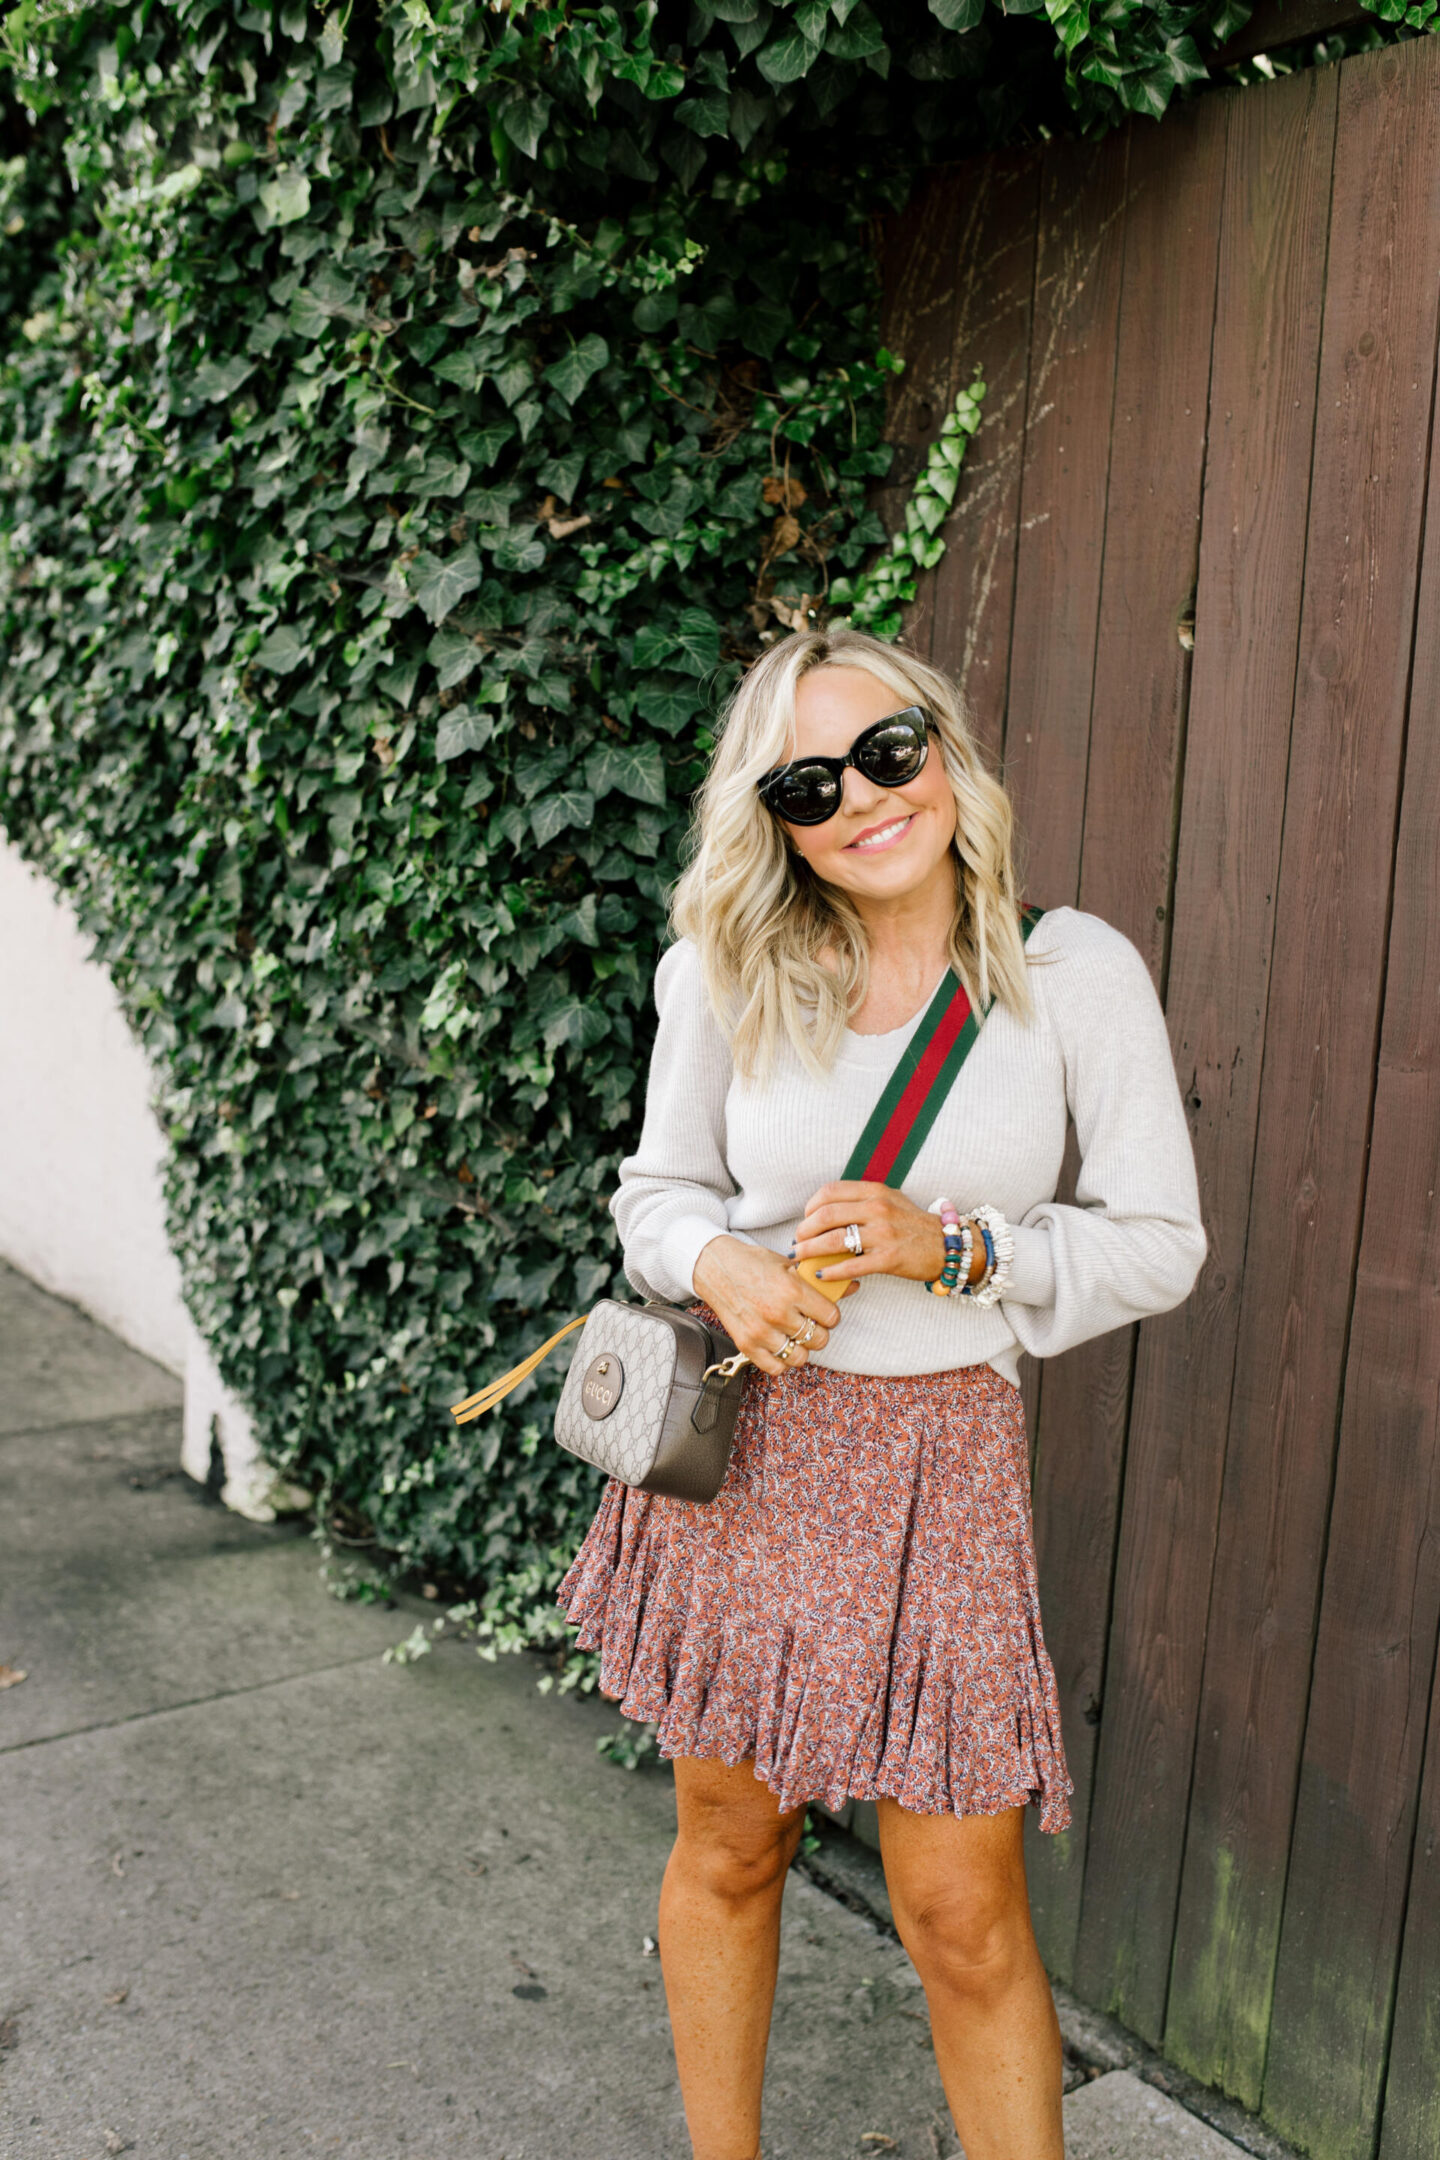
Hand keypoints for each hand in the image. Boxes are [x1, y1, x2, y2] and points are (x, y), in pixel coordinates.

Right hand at [692, 1235, 841, 1376]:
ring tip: (794, 1335)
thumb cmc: (753, 1263)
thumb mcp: (789, 1264)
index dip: (830, 1315)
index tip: (823, 1311)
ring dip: (801, 1347)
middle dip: (819, 1331)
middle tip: (809, 1322)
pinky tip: (780, 1346)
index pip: (831, 1317)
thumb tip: (853, 1287)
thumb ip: (819, 1280)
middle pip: (819, 1339)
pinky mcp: (746, 1345)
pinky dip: (782, 1361)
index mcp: (792, 1290)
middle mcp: (778, 1314)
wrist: (715, 1267)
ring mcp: (761, 1332)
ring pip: (801, 1357)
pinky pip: (776, 1368)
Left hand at [791, 1181, 969, 1288]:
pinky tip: (821, 1274)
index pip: (830, 1192)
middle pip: (826, 1215)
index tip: (805, 1220)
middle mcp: (878, 1208)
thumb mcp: (890, 1200)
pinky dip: (831, 1271)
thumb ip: (860, 1201)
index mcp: (875, 1191)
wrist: (947, 1246)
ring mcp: (884, 1233)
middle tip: (798, 1242)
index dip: (810, 1207)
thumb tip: (824, 1212)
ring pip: (834, 1240)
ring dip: (811, 1250)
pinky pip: (851, 1265)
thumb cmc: (912, 1224)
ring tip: (801, 1257)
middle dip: (804, 1230)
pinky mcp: (889, 1259)